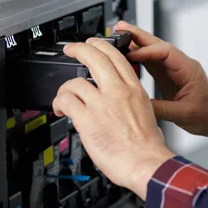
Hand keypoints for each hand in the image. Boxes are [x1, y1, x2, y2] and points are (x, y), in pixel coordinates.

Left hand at [53, 38, 174, 199]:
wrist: (147, 163)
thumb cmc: (148, 145)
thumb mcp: (146, 112)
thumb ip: (130, 101)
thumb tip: (117, 101)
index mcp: (135, 89)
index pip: (116, 57)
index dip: (101, 46)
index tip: (93, 44)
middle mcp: (119, 92)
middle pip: (96, 58)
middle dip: (80, 49)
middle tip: (72, 49)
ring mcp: (102, 104)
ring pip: (75, 81)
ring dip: (65, 88)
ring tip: (64, 98)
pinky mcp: (87, 119)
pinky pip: (66, 100)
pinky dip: (59, 103)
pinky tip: (62, 110)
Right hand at [113, 21, 207, 138]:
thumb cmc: (207, 115)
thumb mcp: (183, 114)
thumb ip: (161, 109)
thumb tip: (137, 103)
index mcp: (189, 69)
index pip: (166, 52)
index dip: (147, 51)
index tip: (130, 53)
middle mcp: (182, 65)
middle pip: (159, 46)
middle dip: (139, 36)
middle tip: (120, 28)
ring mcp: (174, 69)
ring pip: (154, 52)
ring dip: (137, 44)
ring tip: (119, 36)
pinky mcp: (168, 76)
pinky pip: (152, 63)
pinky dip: (138, 57)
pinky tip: (125, 54)